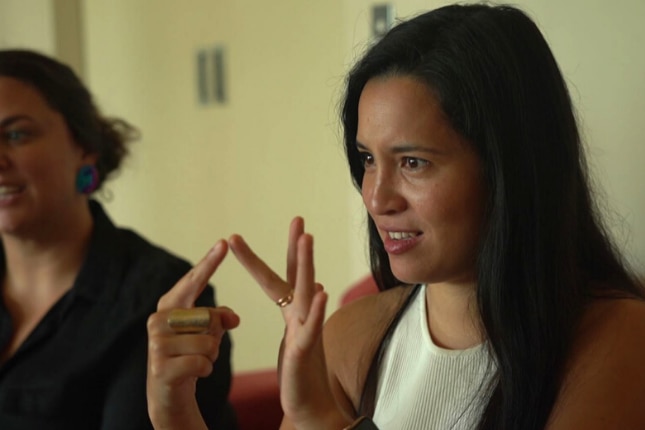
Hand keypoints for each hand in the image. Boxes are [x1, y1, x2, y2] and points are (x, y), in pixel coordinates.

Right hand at [146, 241, 239, 429]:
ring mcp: (156, 343)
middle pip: (209, 317)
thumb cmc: (190, 353)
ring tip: (194, 360)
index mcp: (170, 305)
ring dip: (211, 354)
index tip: (224, 242)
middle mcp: (158, 319)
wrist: (168, 393)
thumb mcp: (208, 332)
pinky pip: (203, 363)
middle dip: (215, 335)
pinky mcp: (160, 367)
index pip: (194, 281)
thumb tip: (233, 319)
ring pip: (209, 342)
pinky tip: (192, 374)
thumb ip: (220, 317)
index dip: (209, 262)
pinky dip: (206, 370)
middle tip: (200, 347)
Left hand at [229, 218, 349, 428]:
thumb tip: (317, 286)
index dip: (263, 258)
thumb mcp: (295, 337)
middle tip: (298, 220)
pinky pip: (313, 328)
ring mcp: (306, 331)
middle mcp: (302, 316)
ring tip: (307, 239)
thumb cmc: (301, 371)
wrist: (311, 404)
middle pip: (298, 276)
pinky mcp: (306, 351)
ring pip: (307, 293)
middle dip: (298, 248)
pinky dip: (318, 310)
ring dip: (307, 265)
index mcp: (292, 313)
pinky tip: (321, 292)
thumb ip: (301, 313)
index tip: (262, 236)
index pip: (278, 279)